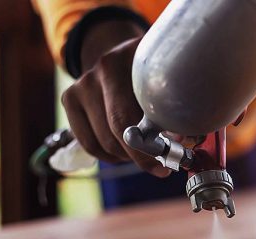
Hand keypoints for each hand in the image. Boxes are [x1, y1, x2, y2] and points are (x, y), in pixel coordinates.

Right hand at [61, 21, 170, 176]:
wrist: (124, 56)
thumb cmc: (156, 76)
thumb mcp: (172, 81)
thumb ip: (181, 106)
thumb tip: (186, 143)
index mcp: (135, 61)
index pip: (139, 115)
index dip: (153, 146)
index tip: (169, 163)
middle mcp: (105, 68)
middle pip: (119, 131)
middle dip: (143, 156)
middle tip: (161, 165)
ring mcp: (84, 83)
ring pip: (104, 143)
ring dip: (127, 157)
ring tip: (143, 151)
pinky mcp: (70, 97)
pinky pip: (89, 144)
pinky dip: (110, 156)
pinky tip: (124, 151)